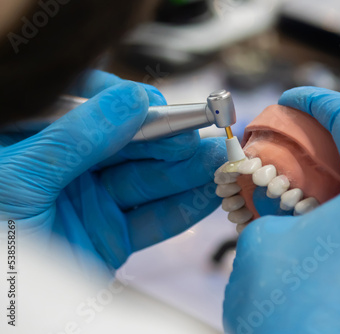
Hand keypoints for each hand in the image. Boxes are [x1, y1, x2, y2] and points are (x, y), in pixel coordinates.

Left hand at [0, 70, 225, 276]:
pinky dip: (182, 209)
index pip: (90, 106)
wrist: (2, 307)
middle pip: (129, 144)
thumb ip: (78, 138)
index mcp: (37, 142)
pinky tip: (208, 194)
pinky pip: (151, 220)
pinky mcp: (111, 236)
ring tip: (220, 160)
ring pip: (147, 181)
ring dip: (187, 172)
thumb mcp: (21, 179)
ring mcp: (92, 202)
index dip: (128, 103)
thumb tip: (132, 100)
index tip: (157, 105)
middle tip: (206, 134)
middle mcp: (68, 168)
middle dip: (170, 141)